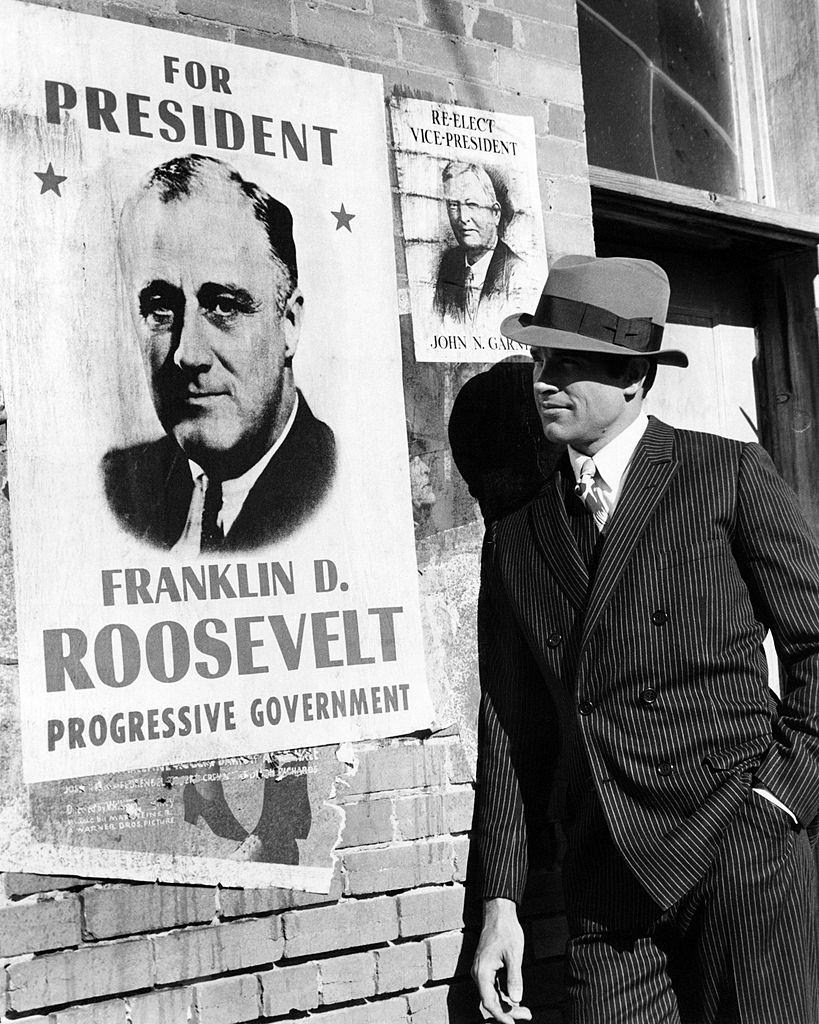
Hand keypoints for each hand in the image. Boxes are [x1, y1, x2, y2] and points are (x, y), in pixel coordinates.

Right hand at [472, 897, 530, 1022]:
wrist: (499, 913)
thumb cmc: (506, 930)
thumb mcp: (514, 955)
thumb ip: (515, 978)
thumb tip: (517, 999)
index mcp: (482, 972)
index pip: (489, 1002)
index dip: (501, 1016)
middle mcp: (478, 974)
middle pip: (491, 1002)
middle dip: (508, 1011)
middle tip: (528, 1014)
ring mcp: (482, 971)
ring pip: (493, 996)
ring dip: (508, 1004)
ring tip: (526, 1011)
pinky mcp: (487, 969)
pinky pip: (494, 988)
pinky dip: (505, 995)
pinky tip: (517, 998)